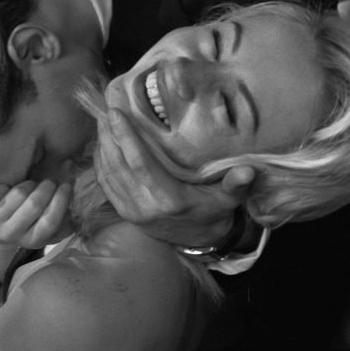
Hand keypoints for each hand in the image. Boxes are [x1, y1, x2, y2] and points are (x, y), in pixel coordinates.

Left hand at [0, 179, 72, 249]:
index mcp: (32, 240)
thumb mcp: (45, 227)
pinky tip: (7, 190)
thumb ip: (64, 219)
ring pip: (17, 194)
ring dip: (27, 185)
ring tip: (30, 187)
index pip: (50, 221)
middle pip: (34, 204)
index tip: (67, 185)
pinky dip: (4, 185)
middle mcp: (11, 234)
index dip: (61, 200)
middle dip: (46, 187)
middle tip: (50, 181)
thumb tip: (79, 205)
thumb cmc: (27, 224)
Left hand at [94, 105, 252, 247]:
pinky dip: (101, 161)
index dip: (126, 137)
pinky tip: (102, 142)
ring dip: (102, 145)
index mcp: (170, 199)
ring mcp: (131, 210)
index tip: (116, 113)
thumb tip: (248, 170)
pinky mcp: (123, 212)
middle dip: (109, 135)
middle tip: (104, 108)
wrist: (198, 242)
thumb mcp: (228, 200)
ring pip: (109, 173)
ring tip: (101, 120)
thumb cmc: (213, 213)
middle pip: (119, 165)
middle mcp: (146, 205)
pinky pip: (106, 184)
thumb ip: (235, 184)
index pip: (141, 164)